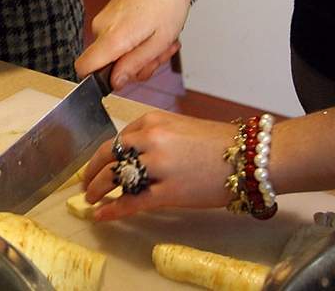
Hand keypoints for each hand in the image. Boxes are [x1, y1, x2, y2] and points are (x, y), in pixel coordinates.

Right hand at [74, 0, 188, 88]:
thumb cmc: (168, 3)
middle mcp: (101, 28)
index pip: (83, 68)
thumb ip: (134, 65)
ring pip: (115, 52)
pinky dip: (136, 40)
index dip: (99, 80)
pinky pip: (117, 38)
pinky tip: (154, 32)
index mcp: (113, 37)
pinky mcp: (109, 14)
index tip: (123, 77)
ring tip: (162, 40)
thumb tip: (115, 82)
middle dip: (134, 65)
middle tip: (158, 54)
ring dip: (139, 52)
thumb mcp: (159, 42)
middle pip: (107, 64)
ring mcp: (104, 19)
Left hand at [82, 111, 233, 219]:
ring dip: (98, 189)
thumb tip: (133, 153)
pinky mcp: (167, 192)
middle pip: (109, 156)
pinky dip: (112, 208)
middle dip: (92, 171)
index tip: (96, 164)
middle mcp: (151, 139)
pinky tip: (101, 214)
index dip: (103, 155)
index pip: (118, 138)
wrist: (248, 157)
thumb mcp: (180, 126)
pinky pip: (131, 202)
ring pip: (116, 178)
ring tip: (91, 198)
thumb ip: (153, 135)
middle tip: (85, 183)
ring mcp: (158, 166)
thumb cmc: (220, 143)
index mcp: (153, 120)